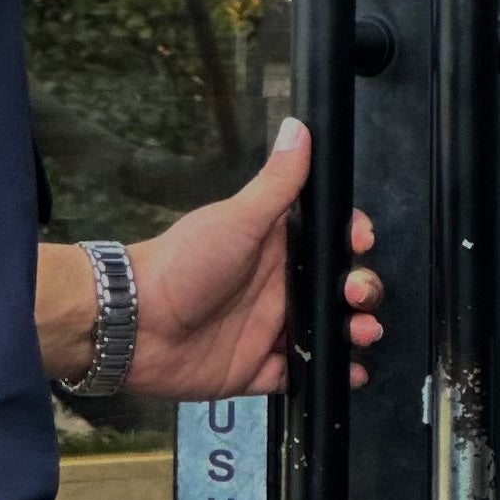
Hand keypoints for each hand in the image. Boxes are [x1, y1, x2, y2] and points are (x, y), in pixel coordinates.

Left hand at [118, 120, 381, 396]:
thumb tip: (300, 126)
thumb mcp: (236, 220)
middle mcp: (274, 287)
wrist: (135, 324)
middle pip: (334, 288)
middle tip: (358, 295)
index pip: (325, 239)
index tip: (363, 241)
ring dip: (353, 332)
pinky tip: (351, 372)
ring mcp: (266, 329)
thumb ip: (276, 183)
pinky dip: (330, 373)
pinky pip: (300, 374)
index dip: (351, 239)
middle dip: (361, 289)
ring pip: (324, 331)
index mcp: (272, 247)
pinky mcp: (255, 368)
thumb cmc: (185, 263)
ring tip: (363, 333)